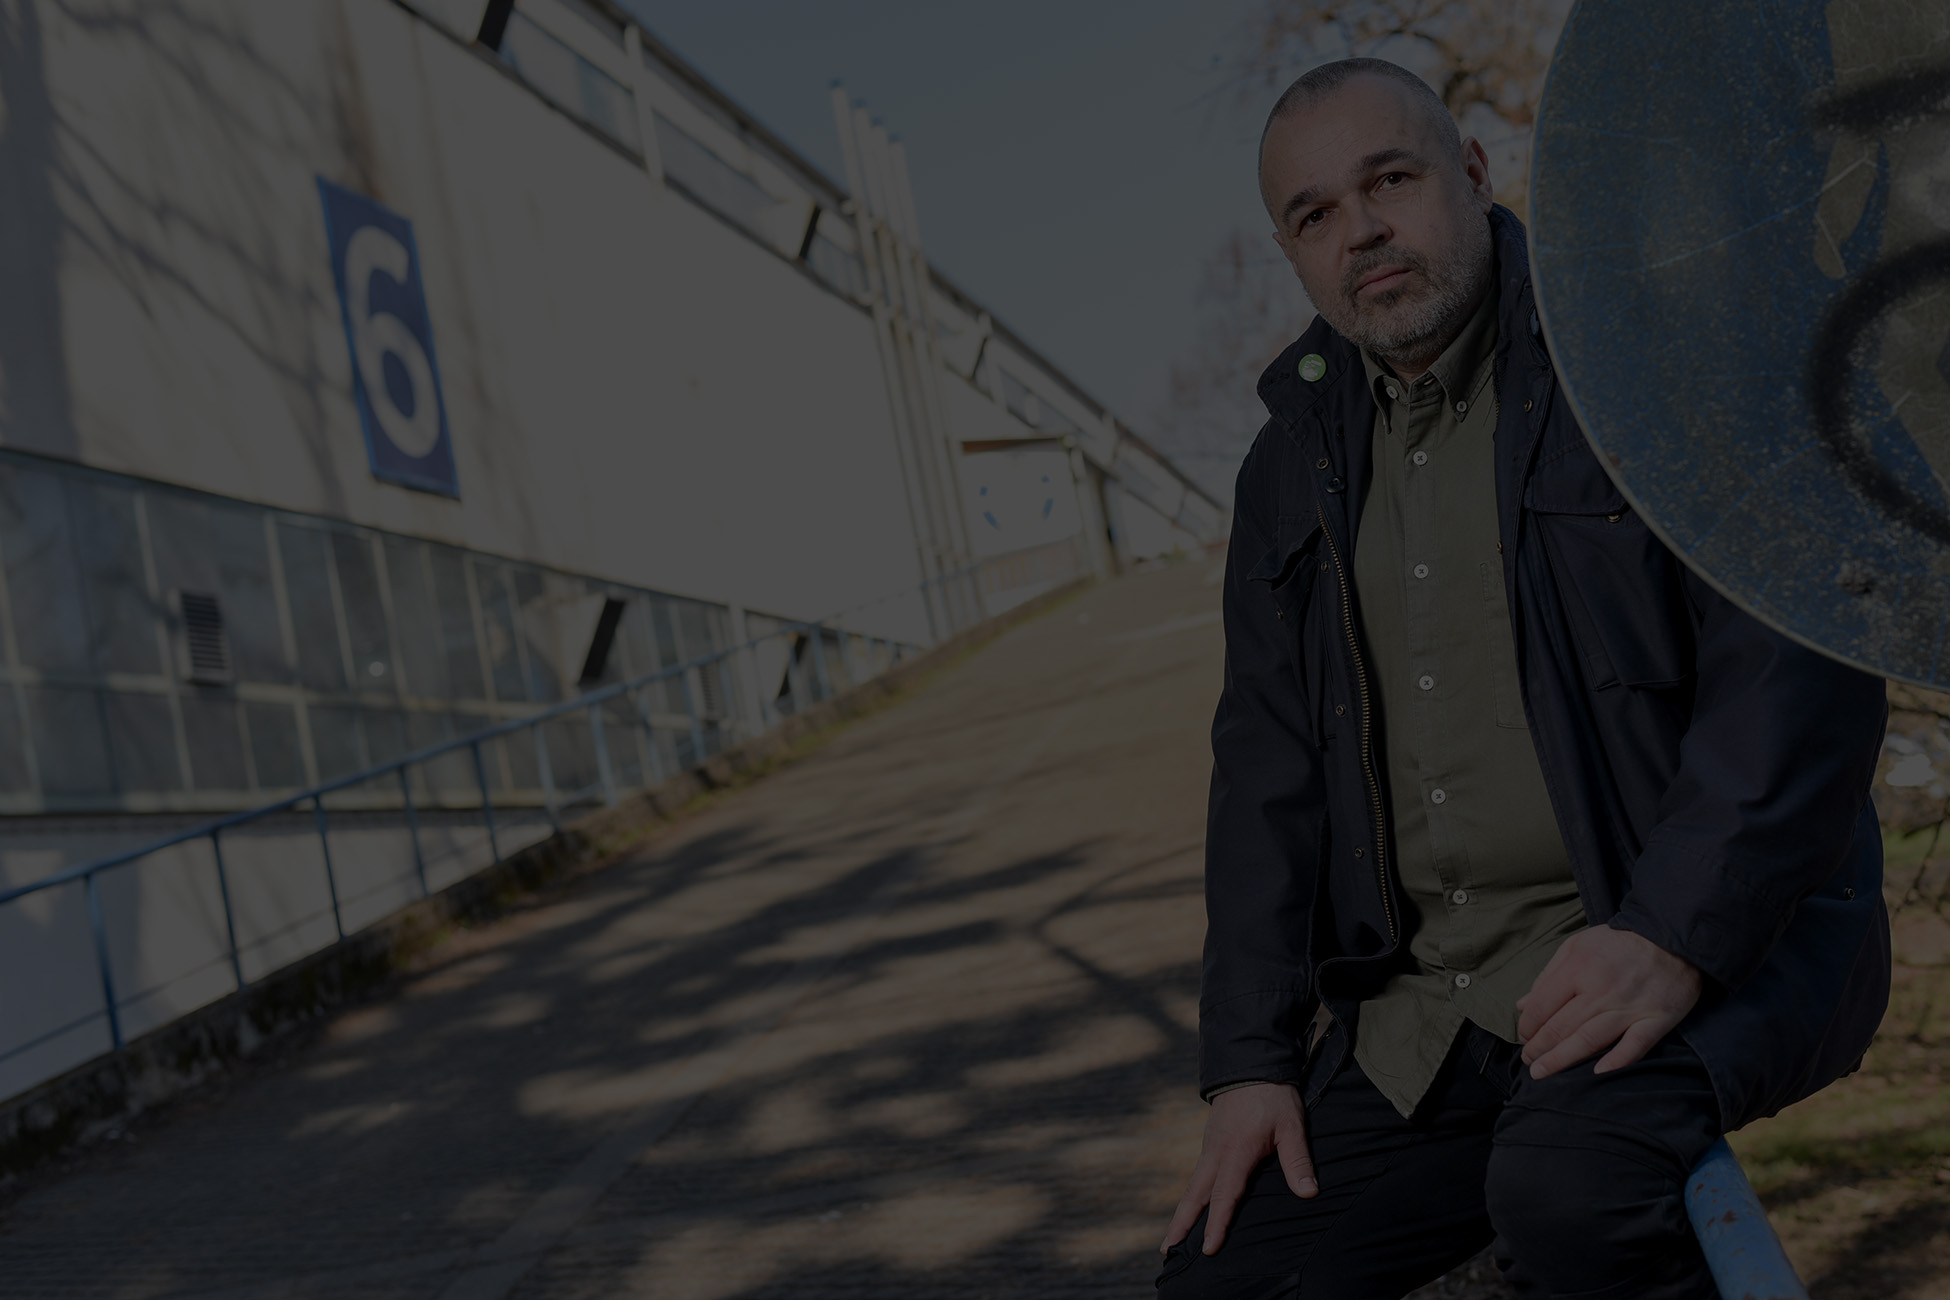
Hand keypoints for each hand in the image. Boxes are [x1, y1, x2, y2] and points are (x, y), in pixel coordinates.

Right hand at [1162, 1082, 1315, 1256]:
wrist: (1250, 1063)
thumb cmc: (1273, 1096)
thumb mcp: (1291, 1125)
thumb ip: (1297, 1160)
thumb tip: (1309, 1193)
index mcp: (1236, 1151)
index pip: (1225, 1194)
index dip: (1217, 1223)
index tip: (1208, 1248)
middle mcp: (1216, 1152)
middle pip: (1195, 1194)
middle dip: (1181, 1223)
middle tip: (1167, 1250)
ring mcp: (1210, 1146)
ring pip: (1194, 1185)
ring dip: (1183, 1211)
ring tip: (1172, 1237)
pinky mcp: (1211, 1141)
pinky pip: (1199, 1174)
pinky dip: (1191, 1195)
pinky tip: (1192, 1207)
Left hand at [1516, 925, 1701, 1079]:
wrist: (1672, 937)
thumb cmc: (1618, 942)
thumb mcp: (1576, 946)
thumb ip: (1548, 976)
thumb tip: (1522, 1004)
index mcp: (1578, 969)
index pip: (1542, 1006)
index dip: (1527, 1026)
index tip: (1523, 1037)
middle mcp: (1601, 991)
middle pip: (1561, 1027)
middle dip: (1539, 1048)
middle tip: (1528, 1061)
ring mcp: (1629, 1007)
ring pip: (1590, 1041)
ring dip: (1562, 1060)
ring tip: (1543, 1071)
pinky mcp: (1656, 1019)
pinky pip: (1635, 1046)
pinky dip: (1617, 1061)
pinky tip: (1598, 1072)